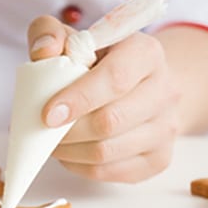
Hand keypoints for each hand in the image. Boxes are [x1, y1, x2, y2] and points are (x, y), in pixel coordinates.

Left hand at [27, 15, 179, 182]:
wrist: (144, 86)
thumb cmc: (101, 62)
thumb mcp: (74, 39)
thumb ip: (50, 34)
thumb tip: (42, 52)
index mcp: (146, 53)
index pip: (115, 79)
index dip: (78, 99)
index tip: (48, 114)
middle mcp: (164, 90)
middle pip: (110, 121)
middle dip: (68, 131)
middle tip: (42, 130)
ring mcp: (166, 128)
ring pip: (108, 152)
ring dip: (70, 152)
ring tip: (52, 142)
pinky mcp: (159, 158)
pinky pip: (112, 172)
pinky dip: (81, 167)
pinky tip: (70, 154)